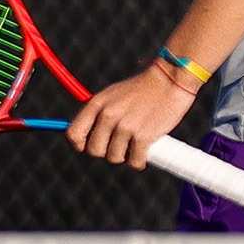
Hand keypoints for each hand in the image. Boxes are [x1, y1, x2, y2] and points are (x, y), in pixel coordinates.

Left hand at [65, 63, 197, 169]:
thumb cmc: (142, 89)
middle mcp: (108, 115)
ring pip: (115, 158)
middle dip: (106, 151)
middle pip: (94, 150)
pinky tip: (145, 150)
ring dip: (125, 155)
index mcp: (97, 103)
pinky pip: (134, 163)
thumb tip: (87, 136)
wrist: (169, 80)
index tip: (90, 146)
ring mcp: (125, 126)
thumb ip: (99, 113)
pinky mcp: (143, 136)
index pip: (74, 134)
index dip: (80, 145)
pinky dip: (140, 161)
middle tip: (120, 144)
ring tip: (135, 142)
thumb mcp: (113, 95)